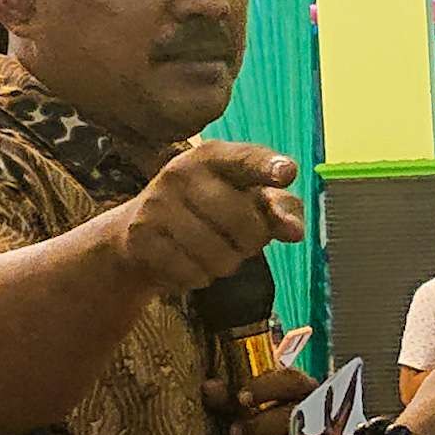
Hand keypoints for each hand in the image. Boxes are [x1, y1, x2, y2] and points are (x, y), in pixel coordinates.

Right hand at [106, 142, 306, 293]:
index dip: (268, 166)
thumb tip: (295, 231)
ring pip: (219, 255)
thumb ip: (278, 210)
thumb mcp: (244, 200)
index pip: (246, 159)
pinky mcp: (141, 237)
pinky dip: (198, 277)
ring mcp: (158, 204)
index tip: (288, 173)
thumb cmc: (206, 211)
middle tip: (239, 240)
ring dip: (225, 264)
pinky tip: (187, 262)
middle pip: (244, 222)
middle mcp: (182, 173)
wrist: (139, 233)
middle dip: (251, 242)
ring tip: (211, 251)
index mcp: (213, 157)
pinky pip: (192, 273)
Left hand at [208, 364, 313, 434]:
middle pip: (294, 414)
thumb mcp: (247, 404)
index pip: (290, 380)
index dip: (265, 388)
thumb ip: (228, 397)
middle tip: (235, 433)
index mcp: (299, 388)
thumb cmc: (261, 417)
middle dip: (262, 425)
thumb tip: (208, 387)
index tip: (241, 398)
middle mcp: (314, 410)